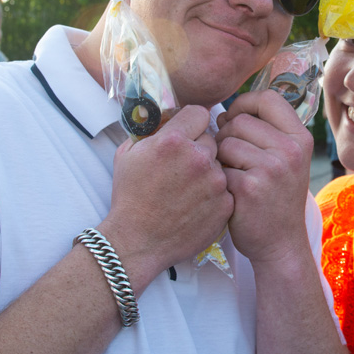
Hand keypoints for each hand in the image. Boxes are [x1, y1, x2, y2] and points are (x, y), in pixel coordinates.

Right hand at [100, 106, 232, 282]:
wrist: (137, 241)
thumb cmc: (129, 199)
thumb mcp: (127, 155)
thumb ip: (149, 133)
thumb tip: (163, 121)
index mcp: (172, 140)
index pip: (200, 112)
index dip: (192, 122)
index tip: (188, 132)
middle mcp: (197, 157)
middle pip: (212, 139)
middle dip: (199, 149)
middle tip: (184, 167)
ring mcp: (215, 182)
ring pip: (220, 164)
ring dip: (208, 172)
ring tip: (188, 190)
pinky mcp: (225, 204)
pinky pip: (226, 188)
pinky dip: (215, 195)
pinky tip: (197, 204)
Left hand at [215, 90, 313, 264]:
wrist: (280, 244)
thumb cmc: (275, 198)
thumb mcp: (286, 160)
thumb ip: (265, 132)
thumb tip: (224, 111)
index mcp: (300, 138)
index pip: (268, 98)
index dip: (244, 103)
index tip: (234, 117)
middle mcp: (290, 150)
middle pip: (239, 120)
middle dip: (225, 136)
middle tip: (230, 158)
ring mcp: (271, 169)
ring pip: (225, 142)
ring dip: (219, 157)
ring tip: (232, 175)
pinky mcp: (250, 187)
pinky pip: (219, 167)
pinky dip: (218, 178)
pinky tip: (230, 192)